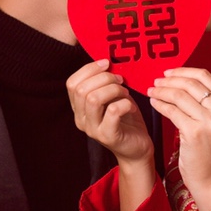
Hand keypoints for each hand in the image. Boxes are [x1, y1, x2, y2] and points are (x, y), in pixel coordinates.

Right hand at [67, 60, 155, 210]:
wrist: (138, 148)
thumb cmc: (126, 119)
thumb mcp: (113, 97)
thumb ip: (105, 83)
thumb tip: (106, 62)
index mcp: (79, 108)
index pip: (72, 83)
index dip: (89, 69)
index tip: (107, 64)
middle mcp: (81, 120)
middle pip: (82, 89)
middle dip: (104, 78)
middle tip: (121, 81)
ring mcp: (93, 130)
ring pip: (94, 99)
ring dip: (114, 90)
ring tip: (125, 93)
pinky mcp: (108, 136)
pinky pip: (113, 111)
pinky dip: (125, 103)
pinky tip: (132, 107)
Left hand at [147, 67, 210, 210]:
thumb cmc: (209, 152)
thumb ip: (206, 104)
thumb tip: (181, 81)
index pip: (205, 76)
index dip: (184, 71)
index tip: (168, 73)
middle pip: (191, 83)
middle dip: (169, 80)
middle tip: (156, 81)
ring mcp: (210, 122)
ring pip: (180, 95)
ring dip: (162, 91)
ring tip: (151, 91)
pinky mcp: (195, 132)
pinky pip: (172, 111)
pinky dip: (160, 105)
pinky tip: (153, 103)